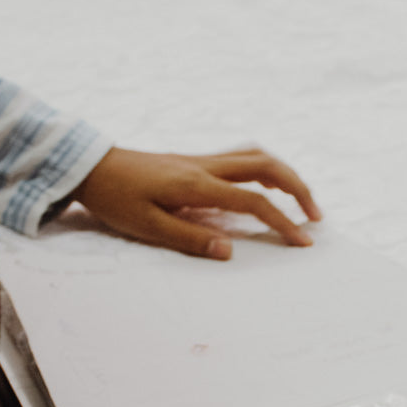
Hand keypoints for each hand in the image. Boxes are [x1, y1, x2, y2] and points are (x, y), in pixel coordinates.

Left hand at [69, 147, 321, 258]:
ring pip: (257, 156)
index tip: (302, 242)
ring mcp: (201, 159)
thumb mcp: (147, 226)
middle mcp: (205, 166)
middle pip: (267, 166)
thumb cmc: (114, 198)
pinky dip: (264, 168)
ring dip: (284, 175)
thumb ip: (190, 238)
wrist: (91, 166)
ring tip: (299, 201)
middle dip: (298, 189)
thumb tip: (230, 251)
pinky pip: (241, 157)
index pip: (253, 201)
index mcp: (197, 185)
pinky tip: (266, 186)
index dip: (282, 222)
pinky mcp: (195, 160)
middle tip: (315, 216)